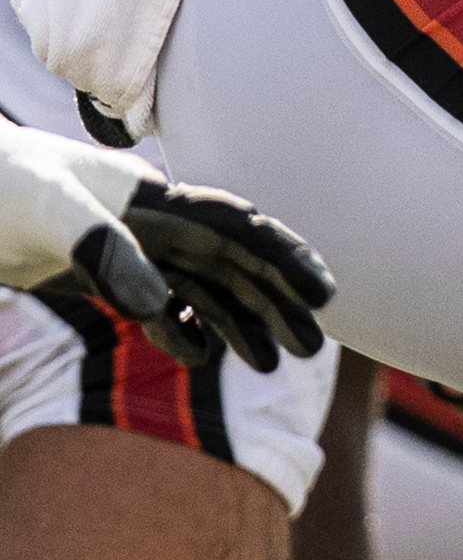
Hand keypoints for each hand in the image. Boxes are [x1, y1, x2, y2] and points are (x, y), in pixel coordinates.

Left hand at [0, 124, 333, 370]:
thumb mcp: (45, 207)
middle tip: (311, 346)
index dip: (281, 258)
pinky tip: (201, 354)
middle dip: (272, 301)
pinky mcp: (92, 273)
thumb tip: (155, 308)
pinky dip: (183, 328)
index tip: (320, 295)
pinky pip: (154, 303)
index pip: (232, 226)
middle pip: (228, 262)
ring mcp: (122, 248)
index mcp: (149, 198)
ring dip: (238, 321)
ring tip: (272, 362)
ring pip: (198, 286)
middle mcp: (148, 222)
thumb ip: (103, 249)